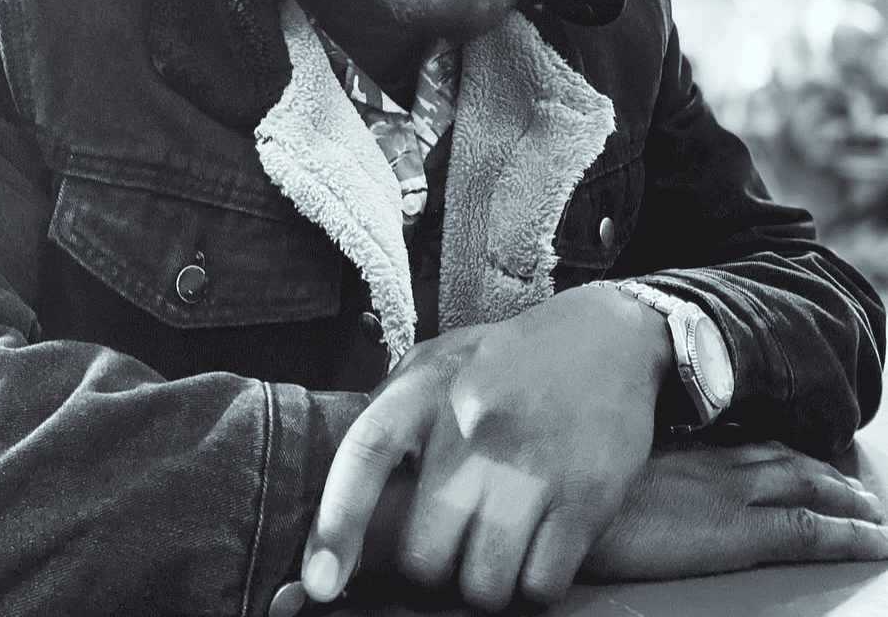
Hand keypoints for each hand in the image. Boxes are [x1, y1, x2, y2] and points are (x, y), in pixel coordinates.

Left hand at [302, 284, 672, 610]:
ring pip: (482, 584)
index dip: (336, 524)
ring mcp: (530, 467)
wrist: (604, 337)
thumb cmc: (505, 360)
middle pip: (424, 553)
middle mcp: (472, 428)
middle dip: (432, 566)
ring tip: (495, 549)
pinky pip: (541, 586)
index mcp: (426, 390)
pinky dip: (535, 584)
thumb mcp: (437, 361)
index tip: (320, 581)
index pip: (365, 454)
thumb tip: (342, 489)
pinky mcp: (584, 498)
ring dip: (485, 583)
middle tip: (449, 546)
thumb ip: (390, 412)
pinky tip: (536, 549)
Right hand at [584, 440, 887, 579]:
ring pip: (805, 487)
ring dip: (844, 496)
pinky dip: (848, 534)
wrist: (559, 510)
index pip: (740, 442)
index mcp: (674, 447)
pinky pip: (809, 531)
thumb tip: (610, 468)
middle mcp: (708, 462)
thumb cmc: (562, 493)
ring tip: (870, 510)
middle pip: (780, 460)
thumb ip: (613, 467)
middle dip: (821, 471)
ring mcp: (727, 495)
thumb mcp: (588, 470)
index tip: (798, 456)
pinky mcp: (737, 534)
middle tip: (853, 486)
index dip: (777, 450)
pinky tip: (872, 541)